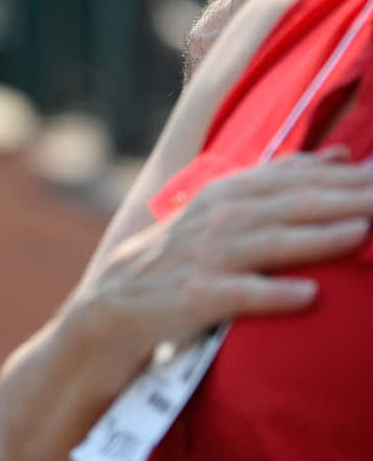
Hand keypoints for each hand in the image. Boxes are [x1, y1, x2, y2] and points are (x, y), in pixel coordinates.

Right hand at [77, 150, 372, 369]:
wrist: (111, 305)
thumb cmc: (182, 259)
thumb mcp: (222, 212)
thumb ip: (277, 184)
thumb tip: (339, 155)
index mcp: (226, 195)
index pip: (294, 177)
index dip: (344, 175)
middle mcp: (215, 220)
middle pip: (288, 204)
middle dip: (343, 197)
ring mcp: (202, 258)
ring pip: (266, 242)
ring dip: (314, 237)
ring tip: (360, 232)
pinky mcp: (191, 298)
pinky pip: (234, 295)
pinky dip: (270, 293)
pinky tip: (306, 295)